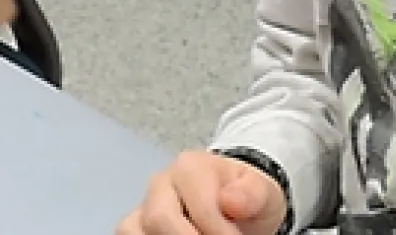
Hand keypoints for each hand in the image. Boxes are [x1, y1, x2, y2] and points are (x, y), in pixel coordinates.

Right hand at [117, 151, 288, 234]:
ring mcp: (143, 205)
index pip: (199, 208)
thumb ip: (252, 194)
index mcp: (190, 167)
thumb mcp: (262, 193)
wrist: (234, 204)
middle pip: (158, 220)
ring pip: (133, 230)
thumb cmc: (245, 198)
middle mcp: (160, 184)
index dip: (218, 233)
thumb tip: (230, 202)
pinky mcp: (135, 225)